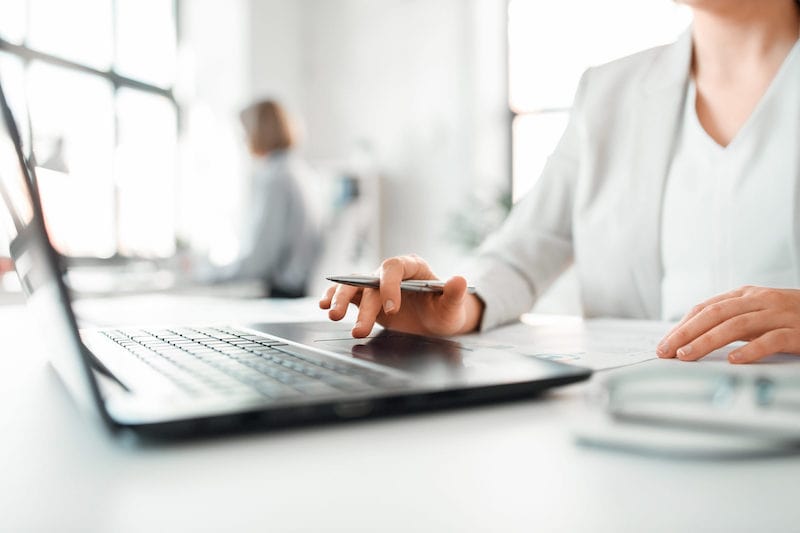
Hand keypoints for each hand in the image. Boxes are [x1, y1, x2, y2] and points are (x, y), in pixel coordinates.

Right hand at [319, 254, 483, 337]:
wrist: (437, 323)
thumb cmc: (445, 311)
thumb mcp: (453, 306)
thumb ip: (454, 294)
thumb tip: (459, 279)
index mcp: (412, 267)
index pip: (394, 268)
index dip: (389, 285)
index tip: (392, 309)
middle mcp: (391, 274)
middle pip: (370, 281)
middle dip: (364, 305)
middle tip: (361, 329)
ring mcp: (376, 286)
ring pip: (353, 285)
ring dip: (341, 300)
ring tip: (333, 316)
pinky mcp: (366, 299)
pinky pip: (347, 295)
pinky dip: (334, 298)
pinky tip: (324, 307)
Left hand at [657, 286, 799, 363]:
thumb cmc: (792, 319)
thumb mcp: (758, 316)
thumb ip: (731, 322)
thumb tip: (692, 339)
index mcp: (746, 295)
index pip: (706, 307)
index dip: (682, 325)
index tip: (664, 344)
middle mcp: (760, 301)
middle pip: (714, 314)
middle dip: (686, 333)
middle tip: (666, 351)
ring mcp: (780, 314)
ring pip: (736, 324)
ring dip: (707, 341)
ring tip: (687, 356)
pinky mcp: (799, 331)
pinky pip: (772, 339)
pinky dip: (751, 349)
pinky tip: (733, 360)